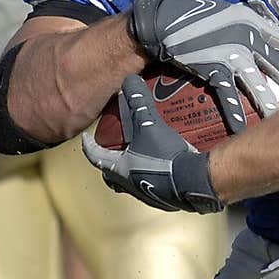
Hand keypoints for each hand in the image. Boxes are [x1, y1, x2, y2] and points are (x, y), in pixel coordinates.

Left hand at [82, 75, 223, 213]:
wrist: (193, 182)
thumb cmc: (165, 158)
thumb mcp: (149, 125)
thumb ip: (139, 102)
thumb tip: (130, 81)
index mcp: (119, 169)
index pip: (95, 156)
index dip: (89, 145)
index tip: (85, 138)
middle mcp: (129, 184)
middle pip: (111, 174)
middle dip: (110, 161)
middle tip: (113, 149)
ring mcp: (147, 193)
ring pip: (130, 181)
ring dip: (131, 168)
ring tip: (140, 153)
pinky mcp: (164, 197)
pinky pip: (152, 184)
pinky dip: (153, 173)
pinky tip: (164, 162)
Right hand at [129, 0, 278, 133]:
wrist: (166, 20)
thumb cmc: (197, 16)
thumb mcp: (229, 15)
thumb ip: (248, 27)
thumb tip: (262, 38)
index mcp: (251, 23)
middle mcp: (246, 38)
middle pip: (276, 65)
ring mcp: (230, 54)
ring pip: (257, 83)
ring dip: (270, 103)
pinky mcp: (212, 67)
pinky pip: (227, 94)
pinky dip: (234, 112)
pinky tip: (243, 129)